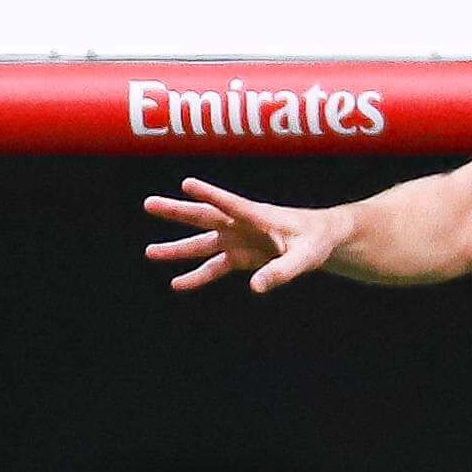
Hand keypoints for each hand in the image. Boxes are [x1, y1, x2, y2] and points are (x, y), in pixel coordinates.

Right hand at [143, 176, 348, 292]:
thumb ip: (281, 272)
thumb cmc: (316, 241)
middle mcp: (243, 225)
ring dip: (178, 248)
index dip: (211, 195)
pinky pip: (216, 266)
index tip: (187, 184)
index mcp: (260, 216)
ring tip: (149, 253)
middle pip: (206, 217)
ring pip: (204, 243)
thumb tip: (254, 287)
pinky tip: (177, 283)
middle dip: (178, 211)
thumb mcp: (305, 257)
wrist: (323, 240)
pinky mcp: (242, 255)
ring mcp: (240, 239)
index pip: (232, 204)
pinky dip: (198, 275)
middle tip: (148, 204)